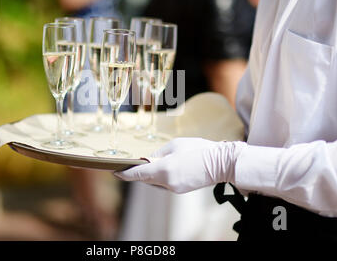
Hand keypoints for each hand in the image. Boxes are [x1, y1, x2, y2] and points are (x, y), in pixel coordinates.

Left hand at [115, 138, 245, 193]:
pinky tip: (161, 169)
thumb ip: (158, 154)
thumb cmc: (199, 149)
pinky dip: (159, 177)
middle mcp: (167, 183)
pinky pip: (164, 184)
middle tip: (127, 165)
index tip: (115, 172)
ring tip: (145, 165)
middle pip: (145, 179)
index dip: (125, 174)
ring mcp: (174, 189)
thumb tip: (148, 160)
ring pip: (154, 182)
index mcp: (164, 170)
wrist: (221, 163)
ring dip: (149, 175)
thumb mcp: (175, 145)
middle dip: (137, 172)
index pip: (138, 174)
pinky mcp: (181, 190)